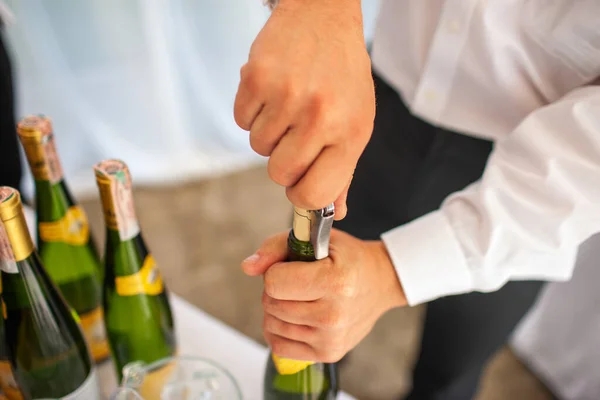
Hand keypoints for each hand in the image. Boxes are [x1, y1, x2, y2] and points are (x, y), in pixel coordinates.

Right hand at [233, 0, 375, 218]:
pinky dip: (252, 112)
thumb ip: (343, 171)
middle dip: (283, 162)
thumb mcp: (356, 123)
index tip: (300, 184)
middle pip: (279, 174)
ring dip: (269, 133)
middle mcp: (320, 117)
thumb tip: (334, 212)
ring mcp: (287, 97)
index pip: (314, 194)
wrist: (323, 17)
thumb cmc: (342, 76)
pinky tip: (272, 92)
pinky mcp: (257, 79)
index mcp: (351, 133)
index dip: (301, 195)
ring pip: (258, 147)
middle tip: (295, 135)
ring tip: (288, 105)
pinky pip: (241, 121)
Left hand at [241, 229, 406, 361]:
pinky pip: (279, 347)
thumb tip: (247, 267)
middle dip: (275, 290)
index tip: (292, 266)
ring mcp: (331, 338)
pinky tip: (294, 317)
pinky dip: (279, 330)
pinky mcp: (328, 354)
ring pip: (271, 325)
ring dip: (276, 309)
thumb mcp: (316, 239)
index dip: (276, 270)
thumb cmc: (347, 258)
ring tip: (300, 297)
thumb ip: (276, 247)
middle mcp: (334, 314)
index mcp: (335, 281)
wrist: (381, 283)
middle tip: (298, 282)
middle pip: (271, 304)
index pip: (274, 283)